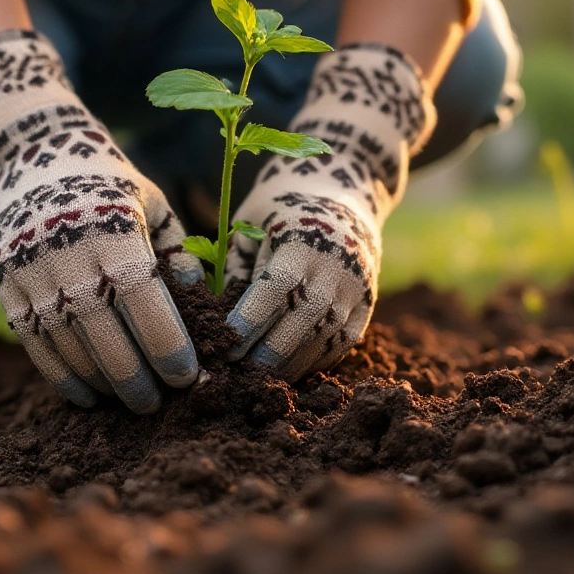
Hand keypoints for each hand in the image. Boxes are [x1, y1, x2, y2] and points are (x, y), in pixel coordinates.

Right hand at [0, 30, 204, 412]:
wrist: (34, 151)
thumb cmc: (111, 181)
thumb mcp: (154, 204)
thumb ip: (179, 255)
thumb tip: (205, 308)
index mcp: (113, 228)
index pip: (143, 303)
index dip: (168, 347)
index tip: (189, 377)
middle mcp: (67, 251)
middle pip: (104, 335)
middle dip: (137, 379)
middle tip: (161, 402)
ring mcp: (30, 270)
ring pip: (68, 346)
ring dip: (102, 382)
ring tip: (131, 400)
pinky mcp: (6, 284)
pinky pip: (34, 344)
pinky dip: (61, 376)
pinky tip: (88, 396)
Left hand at [224, 44, 434, 379]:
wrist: (343, 192)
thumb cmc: (278, 207)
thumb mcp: (250, 220)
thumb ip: (234, 263)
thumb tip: (204, 317)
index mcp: (303, 239)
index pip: (275, 288)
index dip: (248, 320)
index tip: (221, 342)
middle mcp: (336, 265)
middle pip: (302, 321)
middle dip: (265, 353)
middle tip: (231, 374)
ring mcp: (357, 288)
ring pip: (323, 339)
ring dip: (287, 365)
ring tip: (253, 380)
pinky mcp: (368, 305)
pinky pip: (341, 344)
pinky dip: (312, 362)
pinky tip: (284, 371)